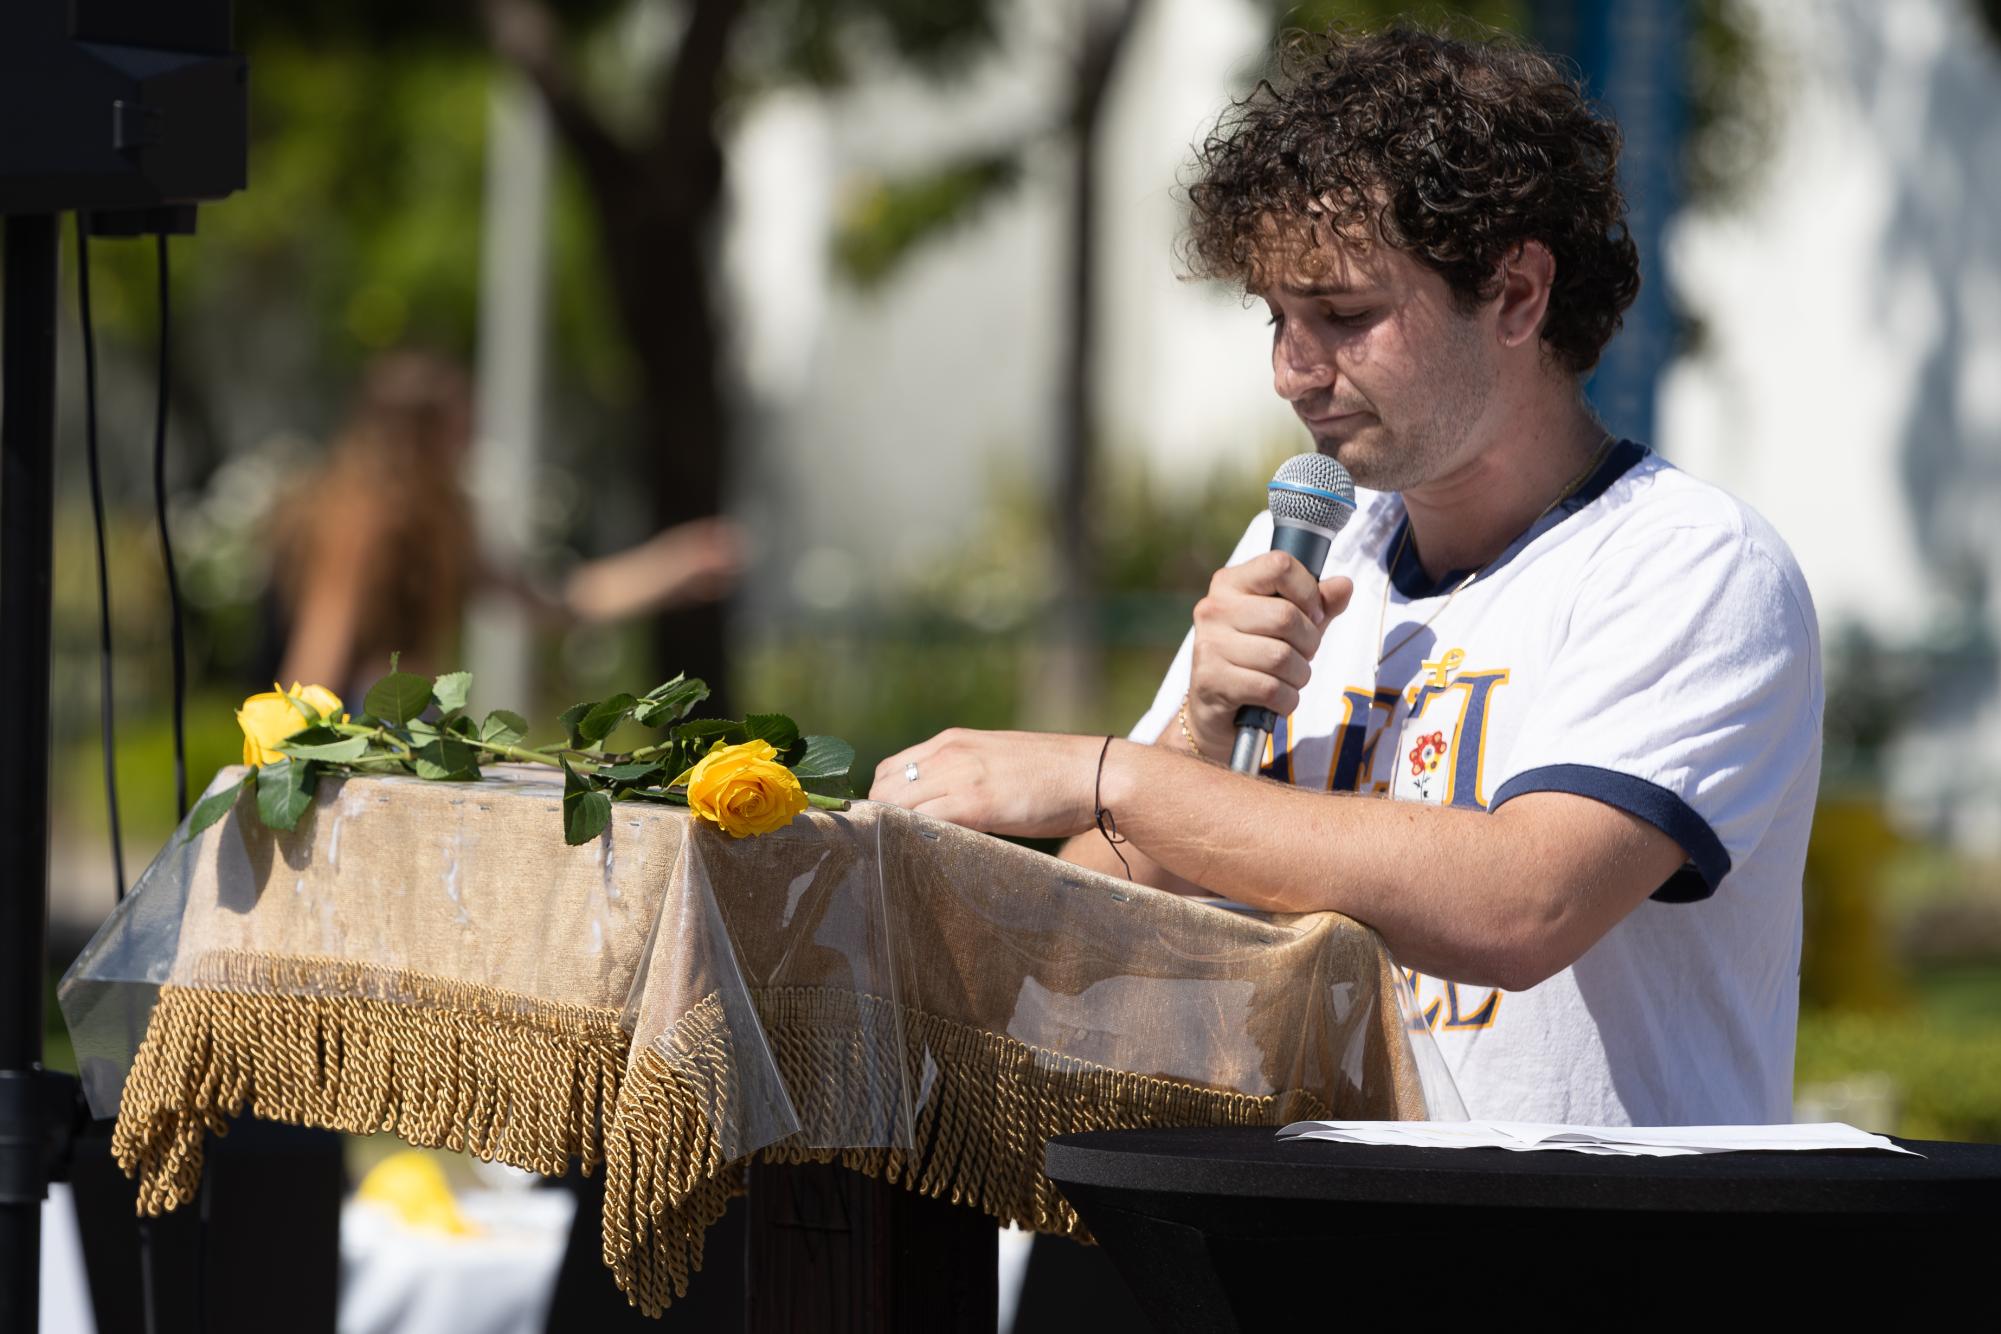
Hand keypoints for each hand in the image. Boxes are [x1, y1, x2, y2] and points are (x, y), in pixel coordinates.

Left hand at [869, 729, 1101, 837]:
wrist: (1092, 772)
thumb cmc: (1052, 774)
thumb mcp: (996, 761)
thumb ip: (964, 774)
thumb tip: (942, 807)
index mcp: (953, 740)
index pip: (892, 768)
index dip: (884, 798)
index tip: (888, 823)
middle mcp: (949, 752)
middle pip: (885, 786)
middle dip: (882, 816)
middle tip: (891, 844)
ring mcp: (960, 775)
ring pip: (897, 803)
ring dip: (893, 828)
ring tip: (903, 851)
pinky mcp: (974, 802)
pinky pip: (923, 820)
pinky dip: (914, 836)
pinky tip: (922, 852)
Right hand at [1183, 552, 1352, 759]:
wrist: (1213, 707)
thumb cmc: (1254, 657)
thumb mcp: (1288, 626)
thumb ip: (1317, 604)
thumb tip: (1344, 585)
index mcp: (1231, 583)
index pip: (1280, 566)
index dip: (1308, 591)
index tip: (1313, 614)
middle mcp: (1214, 608)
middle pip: (1286, 616)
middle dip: (1309, 643)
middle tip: (1303, 655)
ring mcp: (1209, 644)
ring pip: (1281, 657)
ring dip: (1299, 675)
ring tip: (1289, 679)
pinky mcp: (1211, 680)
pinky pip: (1270, 689)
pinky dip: (1286, 700)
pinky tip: (1278, 699)